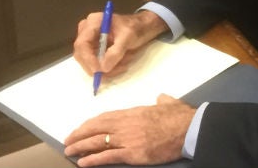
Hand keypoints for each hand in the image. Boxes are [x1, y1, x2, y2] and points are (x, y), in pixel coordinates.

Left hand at [64, 94, 194, 166]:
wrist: (189, 129)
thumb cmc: (180, 116)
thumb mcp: (169, 103)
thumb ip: (162, 100)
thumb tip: (161, 97)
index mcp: (133, 112)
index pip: (104, 117)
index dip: (90, 124)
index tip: (81, 128)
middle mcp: (126, 124)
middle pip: (96, 128)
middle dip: (79, 135)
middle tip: (68, 141)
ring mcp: (128, 139)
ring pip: (98, 142)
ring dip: (81, 147)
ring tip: (69, 151)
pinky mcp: (132, 153)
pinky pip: (108, 156)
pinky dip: (93, 159)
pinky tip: (83, 162)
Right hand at [72, 10, 167, 77]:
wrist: (143, 27)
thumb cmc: (135, 27)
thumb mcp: (128, 37)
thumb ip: (115, 52)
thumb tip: (103, 69)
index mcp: (93, 22)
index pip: (82, 44)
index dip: (88, 59)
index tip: (99, 70)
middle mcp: (87, 31)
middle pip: (82, 55)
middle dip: (98, 66)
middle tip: (116, 70)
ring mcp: (89, 41)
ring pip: (89, 63)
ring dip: (106, 68)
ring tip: (124, 64)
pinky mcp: (94, 50)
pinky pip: (96, 64)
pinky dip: (108, 68)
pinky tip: (121, 64)